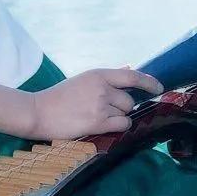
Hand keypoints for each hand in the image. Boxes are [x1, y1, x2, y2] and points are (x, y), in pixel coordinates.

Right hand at [27, 66, 160, 140]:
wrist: (37, 112)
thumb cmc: (59, 97)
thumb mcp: (83, 80)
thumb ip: (107, 78)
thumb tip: (129, 68)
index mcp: (98, 74)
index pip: (132, 76)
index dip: (149, 82)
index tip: (159, 87)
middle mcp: (102, 88)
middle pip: (129, 100)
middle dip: (123, 107)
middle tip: (105, 110)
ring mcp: (100, 105)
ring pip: (126, 113)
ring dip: (118, 118)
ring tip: (98, 118)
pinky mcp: (97, 122)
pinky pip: (122, 125)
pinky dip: (118, 127)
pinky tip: (105, 126)